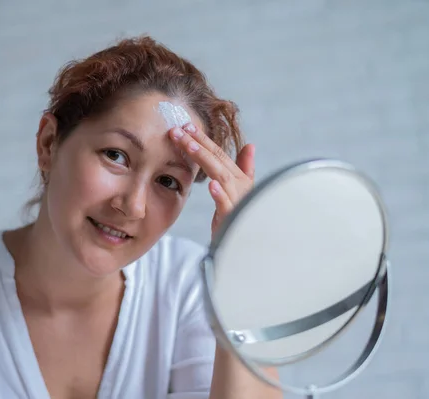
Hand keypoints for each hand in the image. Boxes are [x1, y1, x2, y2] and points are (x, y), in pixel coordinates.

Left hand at [169, 123, 254, 238]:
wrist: (244, 246)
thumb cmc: (240, 218)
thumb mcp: (241, 191)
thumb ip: (245, 168)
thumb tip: (250, 145)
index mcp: (239, 180)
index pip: (219, 154)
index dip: (203, 139)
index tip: (186, 126)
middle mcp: (240, 187)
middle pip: (218, 160)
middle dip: (198, 143)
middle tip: (179, 129)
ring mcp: (238, 202)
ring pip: (221, 176)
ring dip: (205, 159)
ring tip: (189, 145)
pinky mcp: (234, 219)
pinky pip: (227, 205)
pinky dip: (220, 194)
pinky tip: (212, 185)